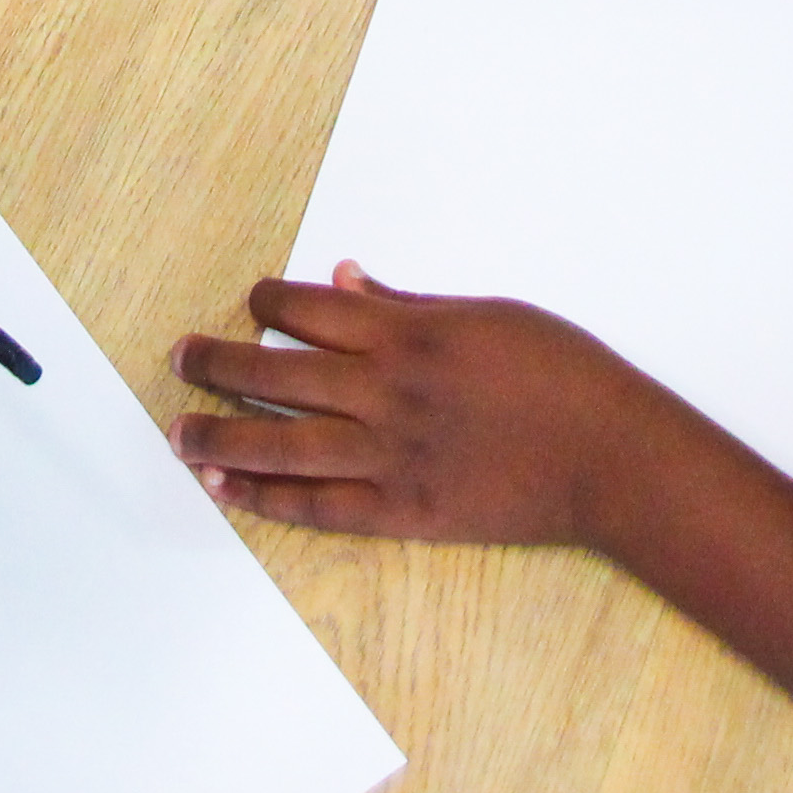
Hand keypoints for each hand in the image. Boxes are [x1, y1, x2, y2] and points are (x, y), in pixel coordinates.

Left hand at [170, 266, 694, 546]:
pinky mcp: (404, 512)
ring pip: (281, 445)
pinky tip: (228, 491)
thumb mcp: (490, 316)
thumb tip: (343, 281)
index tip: (247, 301)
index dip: (267, 302)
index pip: (309, 311)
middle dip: (218, 364)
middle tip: (178, 358)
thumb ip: (409, 304)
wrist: (613, 459)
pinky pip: (318, 506)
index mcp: (408, 334)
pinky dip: (267, 499)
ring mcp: (390, 456)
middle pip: (277, 374)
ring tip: (180, 434)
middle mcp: (386, 392)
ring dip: (222, 438)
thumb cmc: (565, 376)